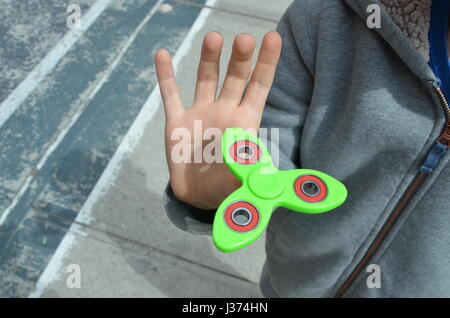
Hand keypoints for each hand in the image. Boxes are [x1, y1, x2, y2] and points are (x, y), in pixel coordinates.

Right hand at [155, 31, 281, 209]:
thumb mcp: (242, 181)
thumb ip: (248, 169)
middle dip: (240, 58)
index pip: (259, 86)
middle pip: (235, 77)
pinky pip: (171, 95)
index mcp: (245, 122)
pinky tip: (163, 54)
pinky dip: (166, 76)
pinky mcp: (177, 122)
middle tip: (243, 39)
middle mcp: (225, 112)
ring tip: (214, 37)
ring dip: (209, 58)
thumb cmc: (226, 189)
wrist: (198, 196)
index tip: (273, 37)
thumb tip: (255, 160)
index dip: (267, 63)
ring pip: (206, 78)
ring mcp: (201, 114)